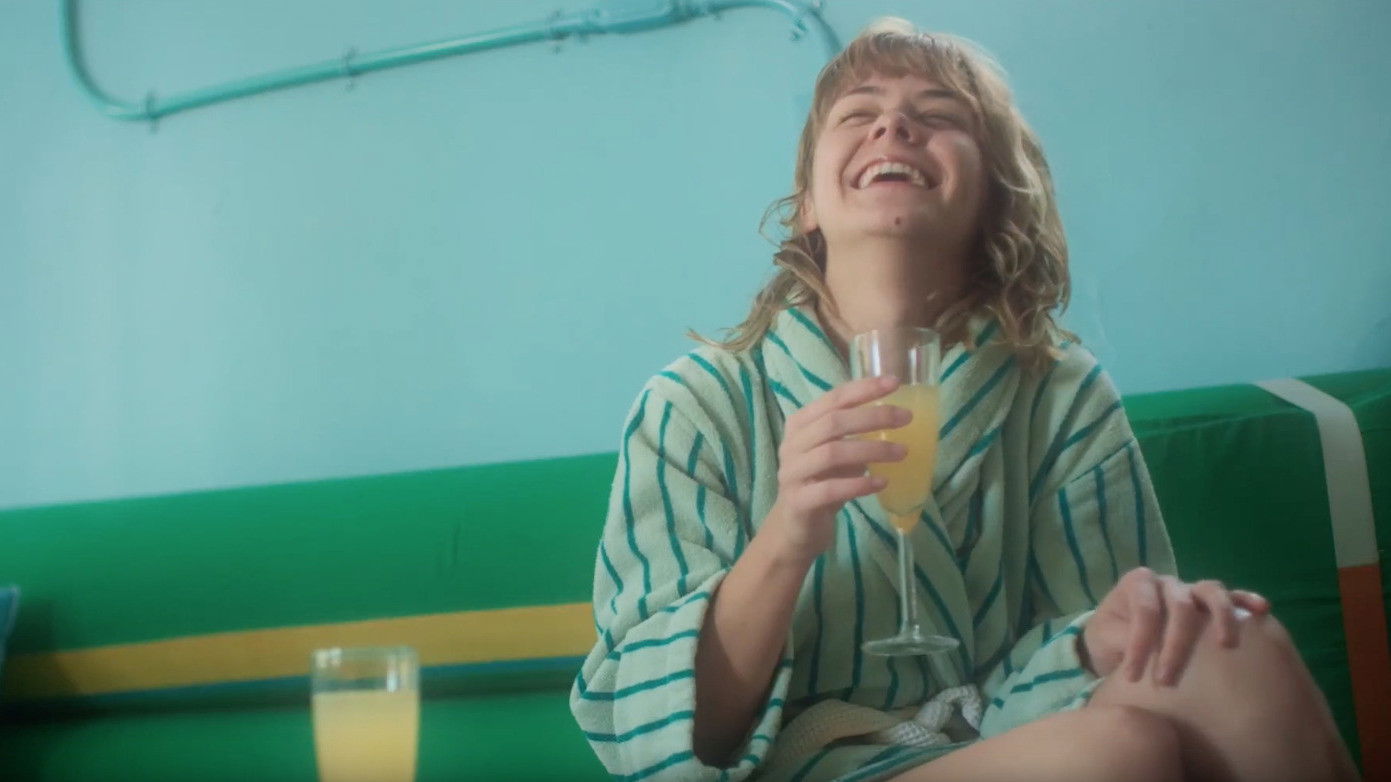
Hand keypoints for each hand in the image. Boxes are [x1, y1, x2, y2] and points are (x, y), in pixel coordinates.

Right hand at [762, 375, 909, 562]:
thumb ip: (854, 433)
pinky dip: (859, 484)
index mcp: (800, 425)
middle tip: (906, 419)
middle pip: (833, 422)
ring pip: (832, 453)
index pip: (833, 399)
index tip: (894, 383)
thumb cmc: (821, 483)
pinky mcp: (799, 502)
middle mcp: (792, 445)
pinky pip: (830, 489)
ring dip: (871, 450)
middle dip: (873, 417)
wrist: (795, 528)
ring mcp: (792, 473)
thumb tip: (896, 416)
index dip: (863, 389)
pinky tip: (882, 483)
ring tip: (902, 452)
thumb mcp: (836, 453)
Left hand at [1081, 567, 1271, 685]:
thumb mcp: (1104, 638)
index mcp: (1138, 584)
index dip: (1139, 644)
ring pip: (1211, 593)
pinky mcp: (1209, 603)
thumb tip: (1137, 649)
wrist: (1115, 637)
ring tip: (1226, 644)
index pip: (1145, 612)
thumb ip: (1121, 639)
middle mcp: (1168, 583)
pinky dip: (1246, 600)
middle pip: (1180, 607)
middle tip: (1166, 681)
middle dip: (1175, 646)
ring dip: (1220, 617)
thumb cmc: (1110, 636)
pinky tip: (1262, 609)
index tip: (1132, 677)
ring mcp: (1191, 590)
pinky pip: (1233, 597)